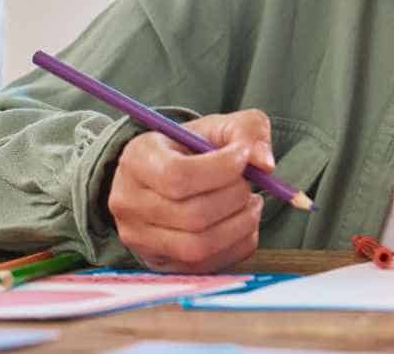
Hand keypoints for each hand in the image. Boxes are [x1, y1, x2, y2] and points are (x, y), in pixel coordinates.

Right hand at [108, 109, 273, 272]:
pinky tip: (242, 221)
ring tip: (251, 202)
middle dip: (235, 197)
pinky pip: (207, 266)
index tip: (242, 157)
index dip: (221, 169)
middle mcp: (129, 203)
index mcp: (137, 160)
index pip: (177, 175)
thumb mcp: (219, 126)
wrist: (166, 178)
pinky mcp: (160, 264)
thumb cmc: (193, 149)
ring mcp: (140, 239)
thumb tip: (264, 164)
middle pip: (192, 215)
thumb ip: (247, 131)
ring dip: (240, 224)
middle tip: (249, 182)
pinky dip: (238, 244)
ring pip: (199, 246)